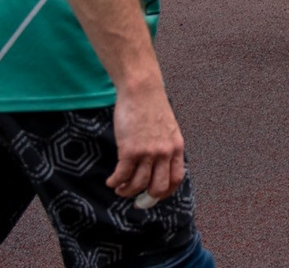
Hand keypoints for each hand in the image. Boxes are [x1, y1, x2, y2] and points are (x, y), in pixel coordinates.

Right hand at [107, 80, 184, 201]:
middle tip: (135, 199)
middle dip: (146, 198)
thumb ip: (165, 147)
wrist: (142, 91)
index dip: (165, 192)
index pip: (176, 178)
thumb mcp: (168, 129)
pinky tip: (111, 180)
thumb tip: (158, 167)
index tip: (153, 196)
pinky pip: (122, 176)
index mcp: (176, 147)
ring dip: (126, 191)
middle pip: (158, 187)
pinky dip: (115, 182)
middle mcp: (165, 152)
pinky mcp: (129, 150)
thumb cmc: (152, 108)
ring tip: (120, 188)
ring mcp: (148, 152)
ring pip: (138, 185)